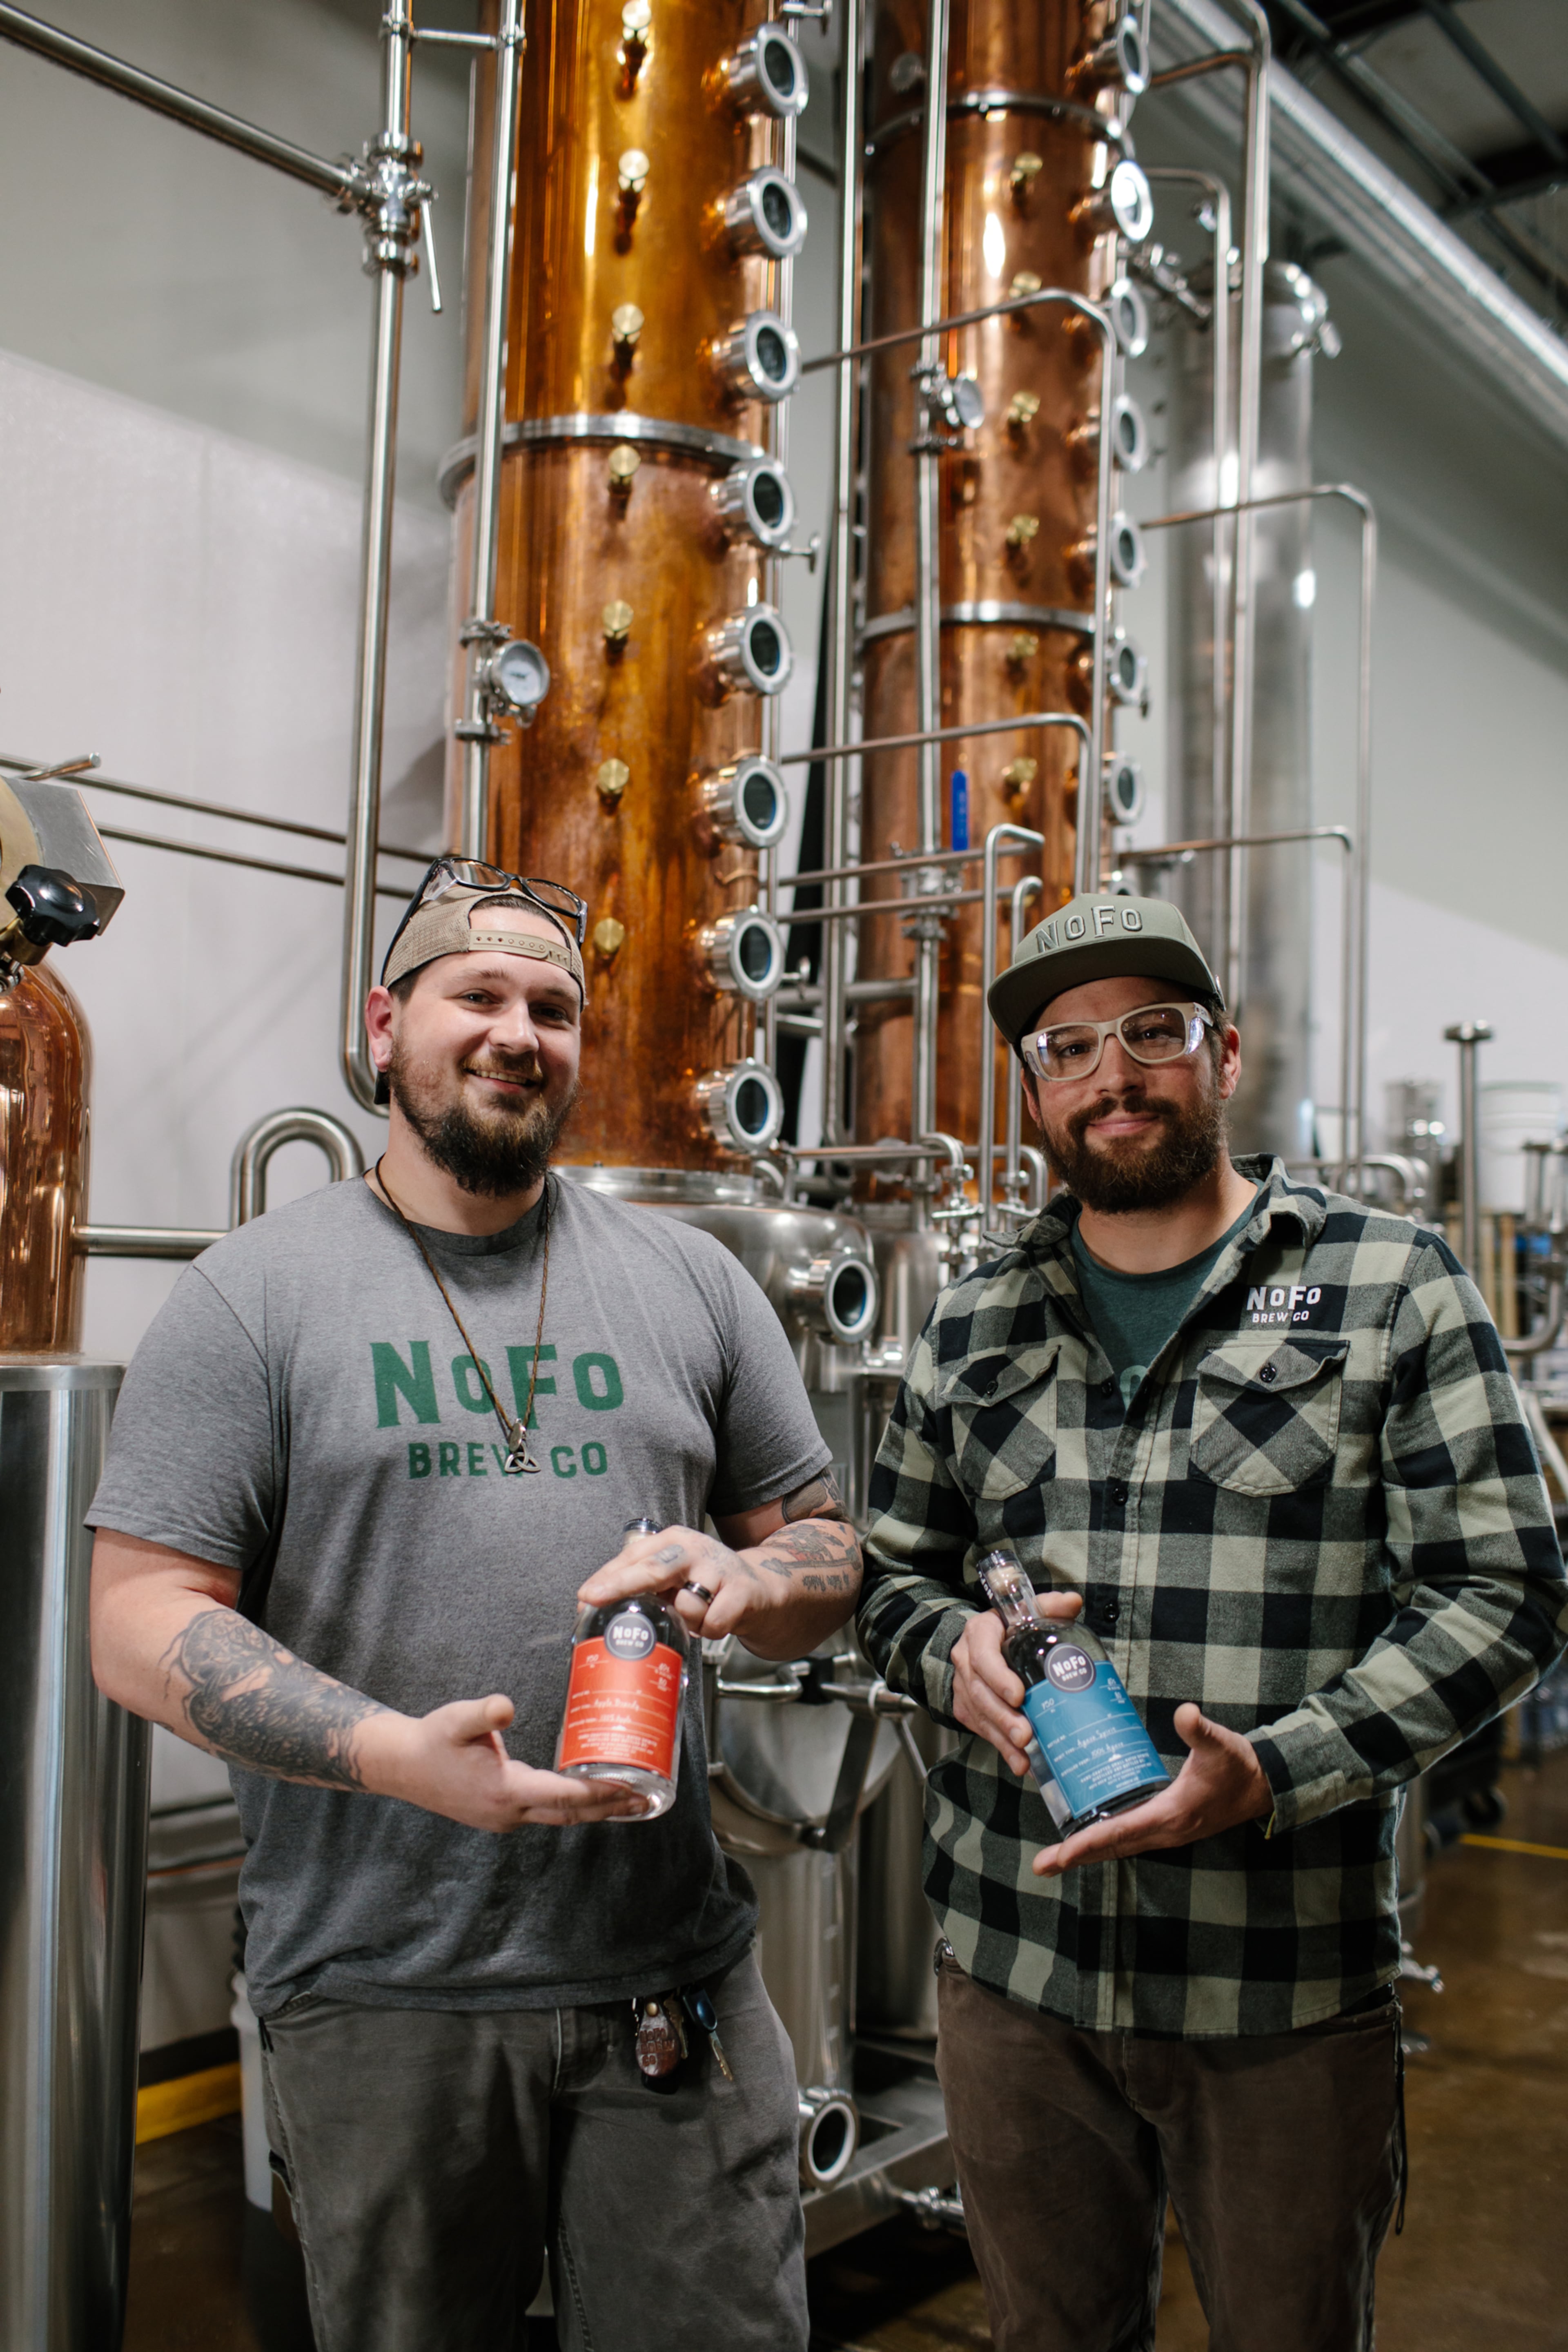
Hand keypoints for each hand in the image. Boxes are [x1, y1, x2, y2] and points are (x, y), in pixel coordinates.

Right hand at [357, 1696, 647, 1830]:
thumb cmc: (431, 1741)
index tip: (631, 1786)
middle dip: (609, 1808)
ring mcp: (504, 1818)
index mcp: (504, 1792)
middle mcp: (508, 1813)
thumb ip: (482, 1713)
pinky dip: (570, 1807)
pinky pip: (544, 1813)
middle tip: (646, 1798)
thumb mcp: (455, 1720)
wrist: (401, 1765)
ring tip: (628, 1799)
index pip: (563, 1797)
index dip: (599, 1793)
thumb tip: (506, 1706)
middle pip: (570, 1816)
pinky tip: (584, 1794)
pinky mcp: (499, 1813)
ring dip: (593, 1811)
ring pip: (558, 1818)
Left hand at [577, 1524, 762, 1643]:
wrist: (764, 1588)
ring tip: (698, 1615)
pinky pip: (712, 1623)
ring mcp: (719, 1568)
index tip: (585, 1596)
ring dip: (687, 1621)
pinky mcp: (742, 1590)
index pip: (634, 1558)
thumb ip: (645, 1585)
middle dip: (619, 1586)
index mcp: (674, 1541)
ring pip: (685, 1606)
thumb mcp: (676, 1576)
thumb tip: (598, 1607)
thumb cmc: (709, 1584)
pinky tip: (718, 1620)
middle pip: (652, 1569)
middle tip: (593, 1600)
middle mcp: (695, 1548)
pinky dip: (710, 1631)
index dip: (607, 1578)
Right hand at [952, 1591, 1084, 1775]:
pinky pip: (982, 1731)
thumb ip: (1048, 1606)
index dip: (998, 1678)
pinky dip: (1002, 1748)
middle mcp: (966, 1662)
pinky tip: (1021, 1763)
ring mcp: (964, 1689)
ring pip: (980, 1715)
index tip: (1019, 1695)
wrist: (979, 1644)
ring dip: (1002, 1737)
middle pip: (981, 1693)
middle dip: (1003, 1717)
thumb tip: (1074, 1601)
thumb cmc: (1008, 1629)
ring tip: (1025, 1753)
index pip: (983, 1656)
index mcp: (979, 1634)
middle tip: (1026, 1734)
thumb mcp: (1025, 1613)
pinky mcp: (968, 1710)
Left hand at [1033, 1702, 1272, 1876]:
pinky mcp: (1169, 1826)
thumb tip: (1185, 1714)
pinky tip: (1090, 1833)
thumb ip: (1200, 1731)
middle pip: (1113, 1848)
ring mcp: (1167, 1833)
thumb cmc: (1238, 1766)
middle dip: (1077, 1856)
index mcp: (1171, 1815)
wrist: (1263, 1786)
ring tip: (1057, 1856)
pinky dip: (1107, 1841)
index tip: (1060, 1854)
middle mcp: (1165, 1831)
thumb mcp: (1220, 1745)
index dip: (1088, 1843)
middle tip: (1042, 1864)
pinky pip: (1130, 1838)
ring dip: (1089, 1852)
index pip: (1120, 1832)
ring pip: (1120, 1846)